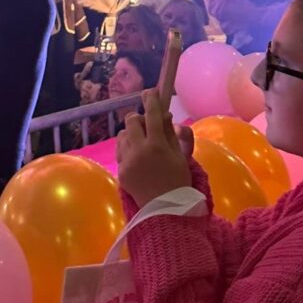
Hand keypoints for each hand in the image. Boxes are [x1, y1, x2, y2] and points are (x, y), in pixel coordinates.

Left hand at [117, 89, 190, 208]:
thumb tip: (165, 115)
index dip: (151, 100)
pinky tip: (137, 157)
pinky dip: (127, 148)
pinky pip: (120, 149)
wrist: (166, 210)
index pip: (152, 115)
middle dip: (140, 119)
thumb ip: (173, 133)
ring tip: (143, 144)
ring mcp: (127, 161)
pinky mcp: (120, 170)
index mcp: (157, 146)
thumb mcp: (181, 156)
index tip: (150, 92)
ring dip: (132, 134)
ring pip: (123, 134)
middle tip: (149, 127)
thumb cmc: (178, 181)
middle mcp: (139, 150)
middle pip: (131, 120)